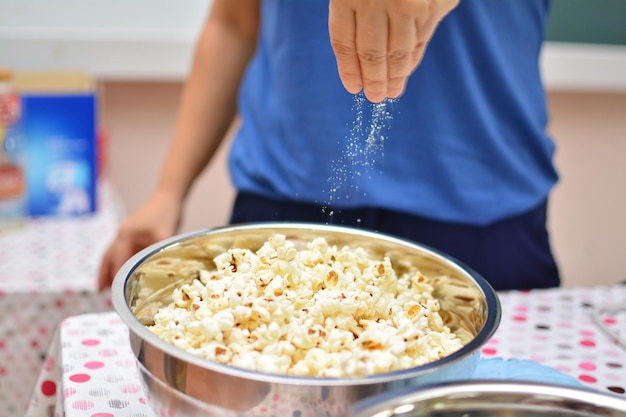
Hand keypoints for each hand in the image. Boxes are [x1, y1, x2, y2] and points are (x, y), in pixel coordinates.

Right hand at [97, 190, 182, 290]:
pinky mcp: (133, 233)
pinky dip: (119, 262)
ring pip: (113, 254)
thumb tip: (158, 272)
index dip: (116, 277)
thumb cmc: (166, 214)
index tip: (116, 293)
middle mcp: (122, 234)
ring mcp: (126, 232)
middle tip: (100, 291)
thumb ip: (158, 254)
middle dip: (104, 273)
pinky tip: (123, 271)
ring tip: (105, 285)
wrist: (169, 196)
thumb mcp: (164, 237)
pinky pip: (122, 251)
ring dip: (108, 268)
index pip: (117, 261)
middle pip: (108, 257)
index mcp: (126, 235)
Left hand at [329, 0, 458, 102]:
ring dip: (395, 76)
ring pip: (399, 51)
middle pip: (371, 53)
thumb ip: (352, 4)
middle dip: (373, 79)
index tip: (354, 87)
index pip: (344, 41)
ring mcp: (411, 3)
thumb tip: (357, 49)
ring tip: (392, 91)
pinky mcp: (437, 2)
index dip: (348, 68)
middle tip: (375, 98)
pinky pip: (423, 37)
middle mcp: (378, 0)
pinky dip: (414, 56)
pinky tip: (408, 67)